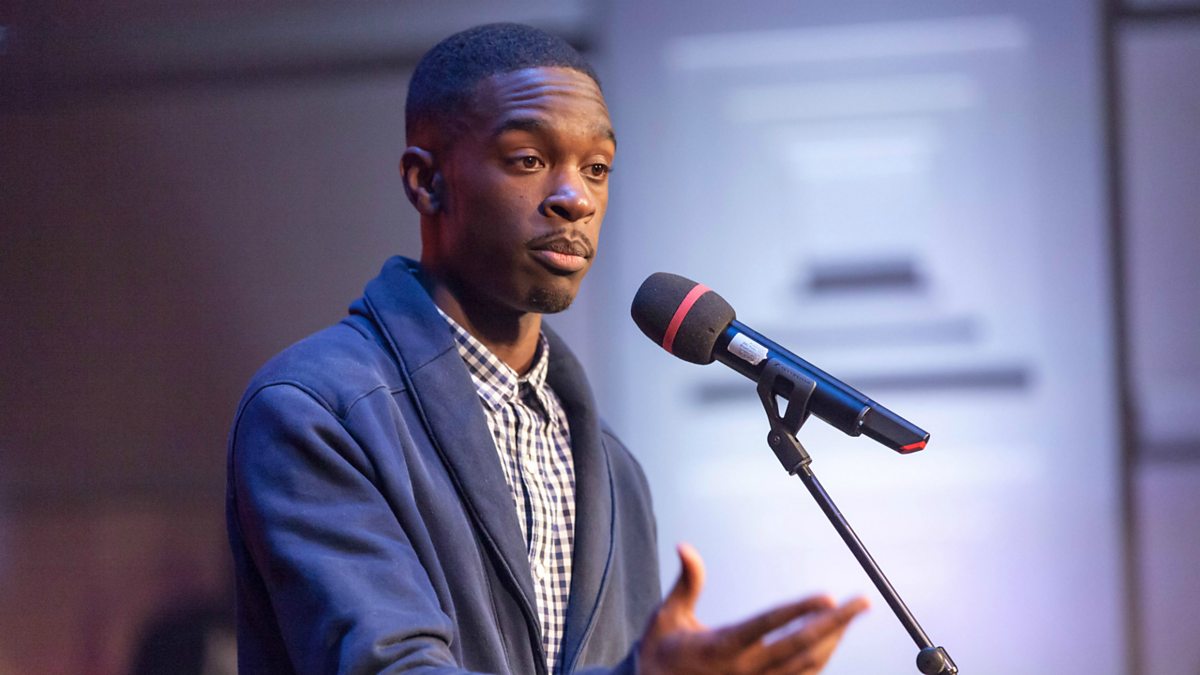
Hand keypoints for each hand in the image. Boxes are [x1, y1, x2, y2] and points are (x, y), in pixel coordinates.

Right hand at [637, 544, 868, 674]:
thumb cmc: (662, 652)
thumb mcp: (668, 615)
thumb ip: (686, 581)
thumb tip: (685, 547)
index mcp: (721, 646)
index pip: (769, 625)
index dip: (800, 610)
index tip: (827, 596)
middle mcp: (744, 670)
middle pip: (800, 646)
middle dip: (836, 623)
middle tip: (861, 603)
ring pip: (807, 666)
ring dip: (833, 640)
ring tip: (850, 616)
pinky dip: (821, 660)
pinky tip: (832, 640)